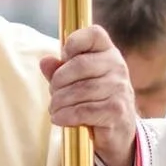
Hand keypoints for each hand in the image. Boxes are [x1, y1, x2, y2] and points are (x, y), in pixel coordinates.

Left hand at [40, 25, 136, 165]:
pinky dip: (66, 116)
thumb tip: (45, 62)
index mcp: (108, 53)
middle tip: (54, 93)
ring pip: (79, 90)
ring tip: (55, 109)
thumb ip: (59, 70)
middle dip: (58, 81)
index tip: (64, 57)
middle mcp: (118, 67)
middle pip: (79, 65)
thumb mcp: (75, 81)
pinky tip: (59, 119)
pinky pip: (83, 110)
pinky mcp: (117, 111)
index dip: (74, 42)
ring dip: (59, 102)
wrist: (118, 132)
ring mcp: (120, 89)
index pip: (94, 34)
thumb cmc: (93, 100)